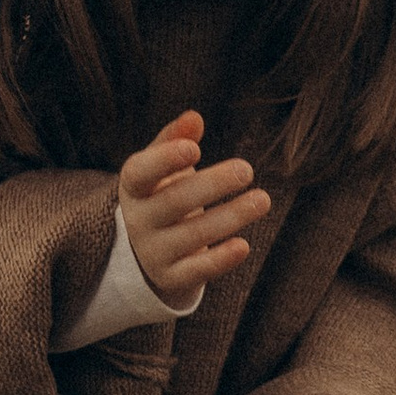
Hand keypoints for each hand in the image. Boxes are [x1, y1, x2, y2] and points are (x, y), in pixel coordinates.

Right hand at [120, 110, 269, 303]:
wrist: (148, 248)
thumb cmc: (161, 193)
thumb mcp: (161, 166)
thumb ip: (175, 139)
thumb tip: (194, 117)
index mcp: (133, 187)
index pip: (140, 173)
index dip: (164, 160)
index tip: (194, 149)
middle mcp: (138, 221)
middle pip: (174, 202)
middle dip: (212, 185)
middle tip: (247, 169)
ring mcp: (152, 252)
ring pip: (193, 236)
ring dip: (230, 217)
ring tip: (262, 199)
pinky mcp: (171, 277)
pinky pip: (197, 270)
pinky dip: (221, 260)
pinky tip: (244, 245)